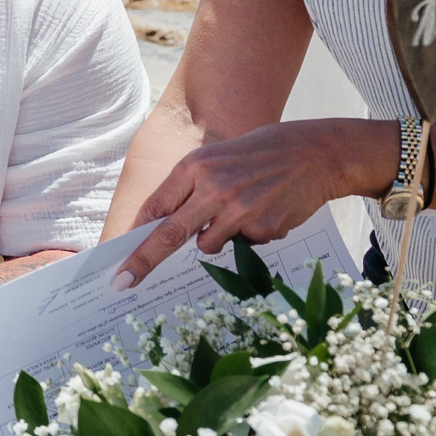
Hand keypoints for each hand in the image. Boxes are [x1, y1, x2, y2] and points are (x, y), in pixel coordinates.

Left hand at [115, 118, 381, 288]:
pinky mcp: (262, 227)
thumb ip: (190, 188)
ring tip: (243, 208)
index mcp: (194, 166)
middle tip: (122, 283)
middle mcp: (211, 187)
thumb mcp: (217, 157)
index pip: (154, 208)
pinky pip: (244, 243)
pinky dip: (251, 233)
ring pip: (208, 245)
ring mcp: (237, 209)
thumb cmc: (262, 154)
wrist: (317, 153)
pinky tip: (268, 208)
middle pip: (167, 235)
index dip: (134, 237)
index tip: (118, 260)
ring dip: (217, 237)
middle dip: (142, 262)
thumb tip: (162, 225)